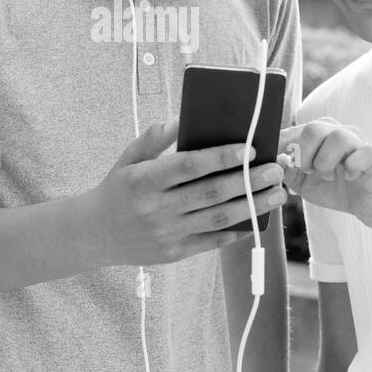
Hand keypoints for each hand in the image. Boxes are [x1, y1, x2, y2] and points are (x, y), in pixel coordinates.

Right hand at [85, 116, 286, 266]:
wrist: (94, 234)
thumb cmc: (118, 188)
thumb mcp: (128, 158)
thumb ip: (154, 137)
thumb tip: (183, 118)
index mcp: (143, 180)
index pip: (189, 166)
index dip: (221, 157)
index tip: (250, 149)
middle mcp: (155, 209)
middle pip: (211, 193)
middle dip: (248, 181)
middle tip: (276, 169)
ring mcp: (166, 234)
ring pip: (218, 219)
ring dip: (252, 206)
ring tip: (277, 194)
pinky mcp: (174, 253)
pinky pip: (211, 242)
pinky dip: (236, 231)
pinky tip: (256, 219)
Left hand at [277, 117, 371, 232]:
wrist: (368, 205)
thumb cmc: (335, 189)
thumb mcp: (303, 184)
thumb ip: (288, 171)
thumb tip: (276, 158)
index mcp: (317, 136)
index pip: (292, 131)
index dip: (281, 147)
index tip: (279, 165)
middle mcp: (337, 132)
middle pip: (313, 129)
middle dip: (305, 156)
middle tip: (310, 172)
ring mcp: (357, 142)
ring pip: (337, 137)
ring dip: (326, 162)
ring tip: (329, 176)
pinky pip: (363, 151)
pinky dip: (352, 166)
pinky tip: (350, 176)